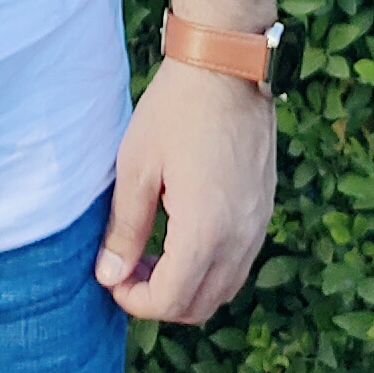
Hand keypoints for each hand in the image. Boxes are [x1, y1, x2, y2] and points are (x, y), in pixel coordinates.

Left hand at [94, 61, 275, 326]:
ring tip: (151, 255)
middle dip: (159, 301)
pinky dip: (210, 268)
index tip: (112, 279)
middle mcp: (240, 238)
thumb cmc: (176, 110)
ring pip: (224, 289)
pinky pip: (239, 263)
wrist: (227, 66)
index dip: (135, 302)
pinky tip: (181, 236)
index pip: (171, 301)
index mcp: (206, 231)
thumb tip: (109, 277)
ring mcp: (258, 225)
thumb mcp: (136, 167)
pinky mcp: (264, 210)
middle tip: (127, 270)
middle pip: (200, 306)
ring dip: (186, 287)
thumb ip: (124, 229)